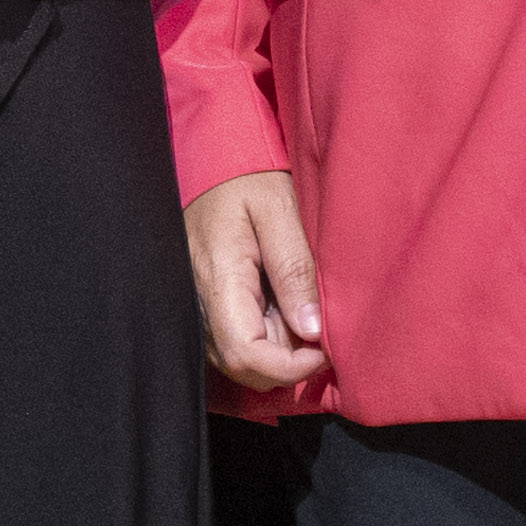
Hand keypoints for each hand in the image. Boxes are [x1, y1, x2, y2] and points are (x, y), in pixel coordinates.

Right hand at [187, 169, 327, 389]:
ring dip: (281, 350)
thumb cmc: (247, 175)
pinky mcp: (207, 303)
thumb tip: (311, 331)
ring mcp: (200, 305)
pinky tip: (287, 306)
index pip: (245, 354)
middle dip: (289, 362)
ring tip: (305, 309)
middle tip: (323, 329)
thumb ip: (295, 269)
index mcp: (217, 278)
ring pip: (241, 358)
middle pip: (243, 366)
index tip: (325, 348)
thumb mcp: (280, 208)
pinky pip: (237, 339)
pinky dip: (269, 337)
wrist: (215, 158)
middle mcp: (200, 301)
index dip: (289, 367)